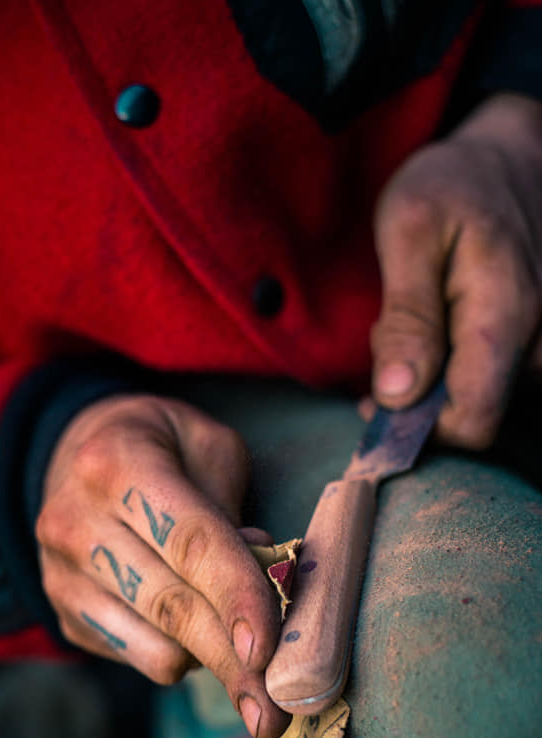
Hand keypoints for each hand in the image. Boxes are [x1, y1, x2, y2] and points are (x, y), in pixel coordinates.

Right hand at [36, 393, 287, 737]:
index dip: (236, 597)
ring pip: (154, 648)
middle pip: (171, 606)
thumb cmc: (163, 449)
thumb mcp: (209, 448)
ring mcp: (60, 574)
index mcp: (117, 464)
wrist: (77, 453)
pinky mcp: (64, 613)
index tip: (269, 651)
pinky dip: (178, 654)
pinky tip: (191, 623)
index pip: (189, 541)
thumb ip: (233, 512)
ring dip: (212, 658)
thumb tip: (264, 584)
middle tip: (278, 712)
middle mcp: (75, 522)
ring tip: (241, 639)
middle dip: (233, 662)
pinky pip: (137, 658)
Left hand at [371, 93, 541, 448]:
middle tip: (393, 338)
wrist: (509, 156)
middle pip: (479, 413)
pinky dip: (460, 365)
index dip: (421, 431)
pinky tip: (444, 326)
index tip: (377, 406)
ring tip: (422, 318)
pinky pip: (500, 379)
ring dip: (441, 377)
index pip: (475, 420)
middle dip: (424, 396)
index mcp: (507, 315)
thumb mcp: (410, 233)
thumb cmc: (453, 186)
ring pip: (488, 398)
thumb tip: (398, 397)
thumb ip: (407, 318)